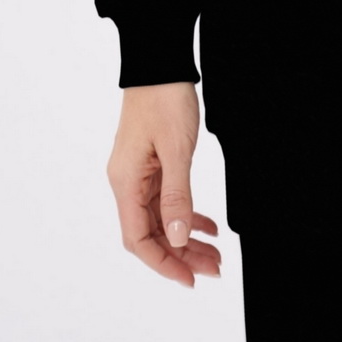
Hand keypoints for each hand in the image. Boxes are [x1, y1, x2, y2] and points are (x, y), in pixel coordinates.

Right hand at [106, 83, 222, 288]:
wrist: (159, 62)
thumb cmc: (164, 98)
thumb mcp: (177, 150)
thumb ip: (178, 196)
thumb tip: (178, 239)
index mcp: (125, 182)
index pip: (138, 239)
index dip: (163, 263)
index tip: (190, 278)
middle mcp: (127, 182)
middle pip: (151, 234)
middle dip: (182, 255)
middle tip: (214, 268)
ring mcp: (138, 173)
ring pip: (161, 219)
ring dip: (187, 238)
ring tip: (216, 253)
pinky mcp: (151, 164)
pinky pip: (167, 200)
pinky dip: (187, 214)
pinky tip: (209, 225)